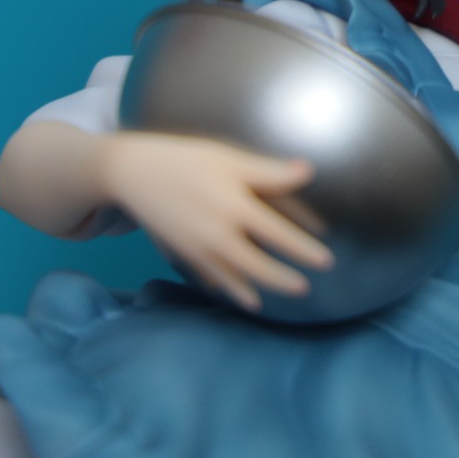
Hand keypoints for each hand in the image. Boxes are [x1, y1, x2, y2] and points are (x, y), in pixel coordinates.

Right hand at [95, 132, 333, 311]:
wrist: (132, 172)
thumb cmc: (186, 159)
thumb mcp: (230, 159)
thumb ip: (269, 172)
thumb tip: (309, 172)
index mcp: (236, 208)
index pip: (280, 236)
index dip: (304, 250)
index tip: (326, 261)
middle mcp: (219, 235)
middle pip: (258, 266)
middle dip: (282, 280)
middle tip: (304, 289)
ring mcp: (198, 249)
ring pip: (231, 278)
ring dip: (250, 290)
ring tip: (265, 301)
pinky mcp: (181, 253)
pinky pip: (205, 276)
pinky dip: (220, 285)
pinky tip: (229, 291)